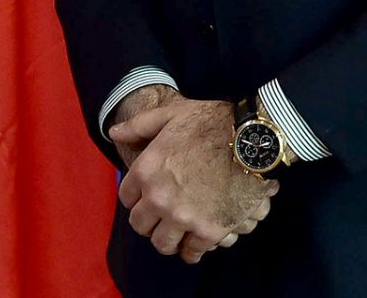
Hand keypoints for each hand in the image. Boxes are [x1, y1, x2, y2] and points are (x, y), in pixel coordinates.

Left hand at [110, 96, 277, 263]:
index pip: (126, 198)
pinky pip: (192, 253)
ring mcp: (183, 217)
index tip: (147, 196)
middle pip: (140, 226)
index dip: (136, 196)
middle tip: (162, 215)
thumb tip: (114, 133)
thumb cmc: (212, 123)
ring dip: (169, 238)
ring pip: (163, 244)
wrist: (252, 140)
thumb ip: (139, 125)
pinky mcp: (209, 231)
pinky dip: (192, 250)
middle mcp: (159, 198)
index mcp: (146, 170)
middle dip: (149, 221)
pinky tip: (196, 243)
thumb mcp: (171, 114)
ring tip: (178, 230)